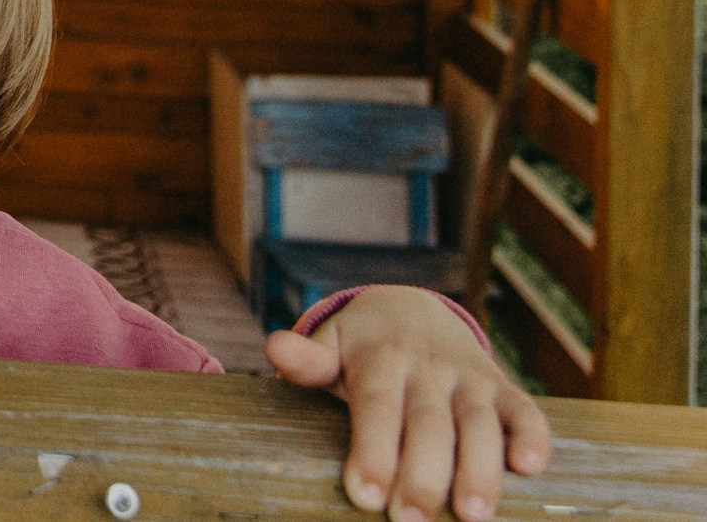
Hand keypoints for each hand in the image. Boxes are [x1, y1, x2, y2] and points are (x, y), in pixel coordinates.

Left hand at [266, 285, 550, 521]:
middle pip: (429, 424)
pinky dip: (534, 438)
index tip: (363, 495)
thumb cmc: (363, 348)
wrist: (414, 310)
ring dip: (479, 470)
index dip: (372, 451)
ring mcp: (471, 378)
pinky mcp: (505, 389)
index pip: (376, 408)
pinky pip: (527, 411)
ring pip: (480, 424)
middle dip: (422, 476)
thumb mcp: (331, 346)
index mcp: (381, 358)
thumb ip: (309, 360)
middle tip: (408, 520)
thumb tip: (275, 350)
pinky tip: (530, 469)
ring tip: (472, 516)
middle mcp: (430, 367)